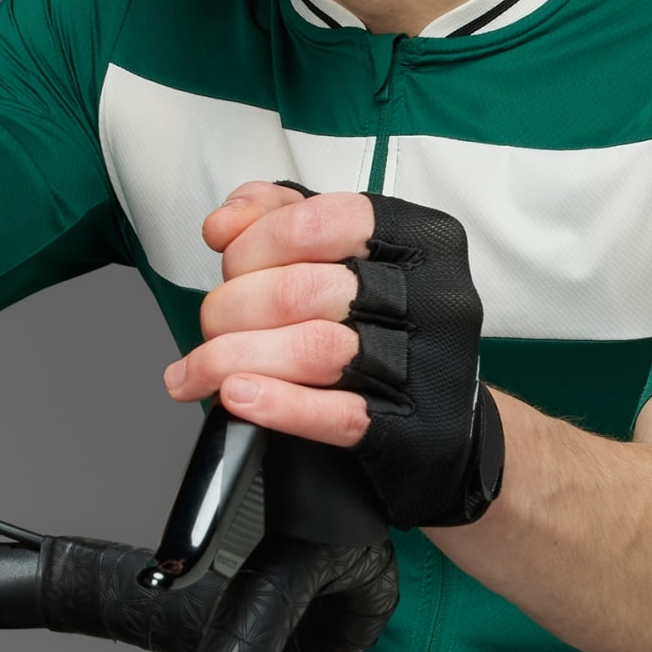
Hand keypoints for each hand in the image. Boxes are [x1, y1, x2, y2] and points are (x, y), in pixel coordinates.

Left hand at [165, 183, 504, 528]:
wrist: (450, 421)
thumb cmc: (389, 328)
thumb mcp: (345, 256)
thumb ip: (283, 219)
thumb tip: (225, 222)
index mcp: (419, 241)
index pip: (319, 221)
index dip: (255, 242)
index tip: (228, 262)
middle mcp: (434, 298)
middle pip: (303, 290)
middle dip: (231, 308)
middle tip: (210, 325)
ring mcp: (429, 367)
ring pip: (314, 351)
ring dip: (235, 358)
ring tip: (201, 369)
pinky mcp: (415, 432)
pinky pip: (338, 416)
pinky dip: (277, 405)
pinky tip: (238, 396)